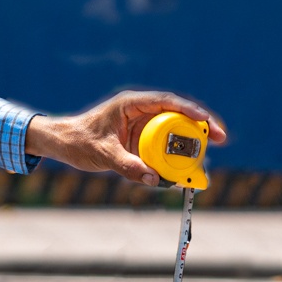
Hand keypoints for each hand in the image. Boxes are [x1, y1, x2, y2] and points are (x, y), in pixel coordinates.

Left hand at [24, 91, 227, 185]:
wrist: (61, 143)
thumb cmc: (78, 141)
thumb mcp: (103, 154)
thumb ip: (129, 166)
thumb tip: (154, 179)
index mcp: (131, 104)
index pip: (168, 102)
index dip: (191, 110)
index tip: (207, 122)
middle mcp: (139, 111)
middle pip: (177, 114)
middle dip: (200, 126)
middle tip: (220, 139)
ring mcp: (141, 125)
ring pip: (173, 130)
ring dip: (190, 142)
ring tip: (208, 154)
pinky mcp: (139, 139)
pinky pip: (162, 145)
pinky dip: (174, 155)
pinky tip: (185, 168)